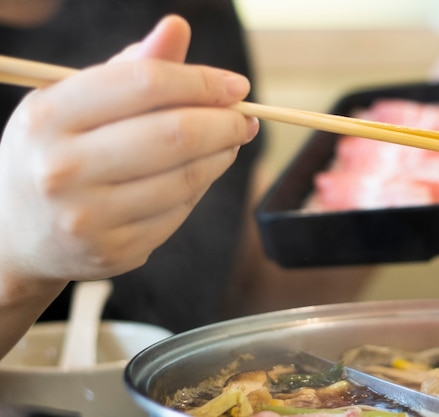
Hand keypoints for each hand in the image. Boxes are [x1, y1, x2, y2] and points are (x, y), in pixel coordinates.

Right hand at [0, 15, 258, 283]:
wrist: (20, 233)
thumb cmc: (57, 152)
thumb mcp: (76, 102)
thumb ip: (130, 68)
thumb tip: (177, 29)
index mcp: (50, 116)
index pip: (145, 83)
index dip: (202, 82)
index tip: (237, 86)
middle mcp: (62, 169)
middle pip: (175, 135)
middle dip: (225, 123)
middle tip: (246, 118)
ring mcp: (87, 217)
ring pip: (185, 179)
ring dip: (221, 156)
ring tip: (229, 143)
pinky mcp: (113, 251)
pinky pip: (178, 213)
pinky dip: (199, 188)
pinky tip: (200, 174)